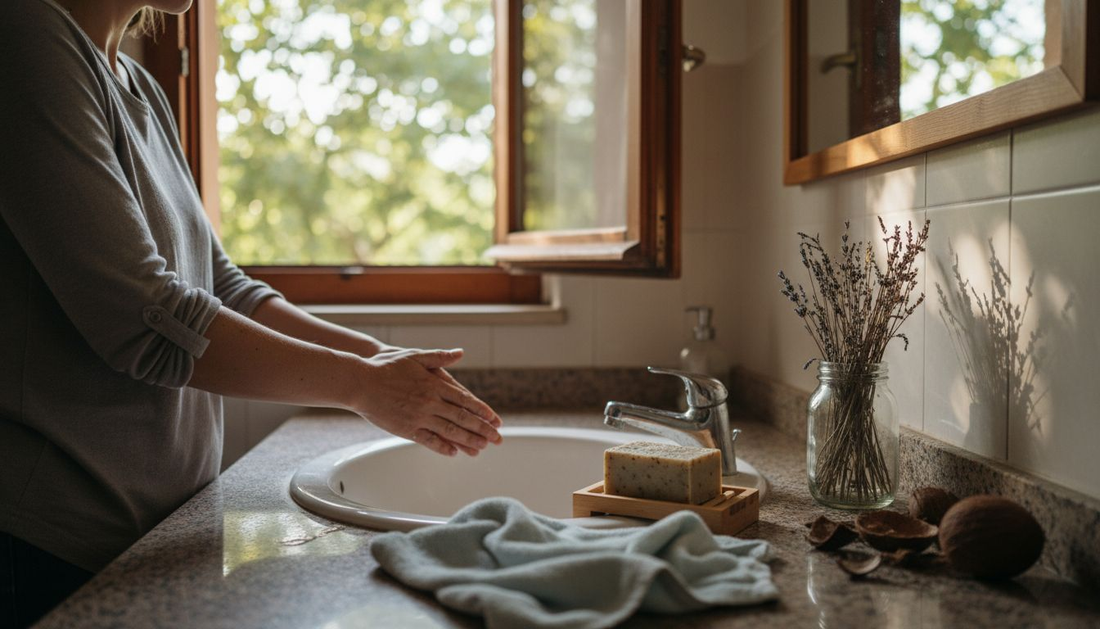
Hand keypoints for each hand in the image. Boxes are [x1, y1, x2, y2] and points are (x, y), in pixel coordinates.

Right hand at [353, 348, 501, 456]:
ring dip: (468, 440)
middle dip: (482, 429)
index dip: (482, 411)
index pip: (465, 400)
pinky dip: (442, 447)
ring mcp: (419, 417)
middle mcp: (430, 402)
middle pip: (462, 418)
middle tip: (497, 439)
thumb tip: (459, 352)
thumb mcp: (415, 356)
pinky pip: (428, 440)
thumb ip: (439, 357)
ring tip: (482, 448)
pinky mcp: (406, 428)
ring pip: (449, 431)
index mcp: (435, 384)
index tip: (495, 419)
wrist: (359, 381)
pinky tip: (453, 452)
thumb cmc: (385, 366)